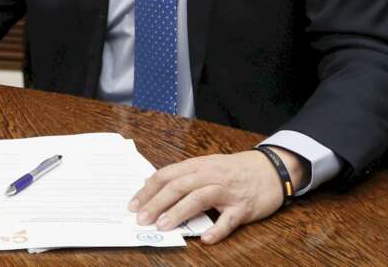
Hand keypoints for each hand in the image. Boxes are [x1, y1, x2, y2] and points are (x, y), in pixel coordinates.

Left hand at [129, 148, 304, 243]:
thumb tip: (153, 186)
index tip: (133, 205)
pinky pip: (229, 220)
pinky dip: (217, 229)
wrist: (271, 169)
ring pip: (199, 198)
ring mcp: (227, 191)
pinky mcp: (244, 207)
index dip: (148, 191)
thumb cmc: (233, 170)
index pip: (166, 175)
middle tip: (142, 219)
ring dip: (178, 212)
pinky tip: (205, 238)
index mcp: (198, 165)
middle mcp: (210, 175)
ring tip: (162, 226)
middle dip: (157, 203)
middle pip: (178, 187)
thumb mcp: (206, 166)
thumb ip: (182, 175)